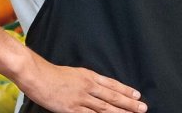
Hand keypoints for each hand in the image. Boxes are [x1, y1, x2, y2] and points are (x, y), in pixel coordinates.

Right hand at [20, 58, 147, 112]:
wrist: (38, 75)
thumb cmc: (53, 74)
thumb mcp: (75, 73)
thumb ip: (87, 80)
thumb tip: (99, 86)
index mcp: (90, 76)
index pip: (113, 85)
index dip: (126, 90)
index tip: (138, 95)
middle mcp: (88, 87)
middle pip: (113, 97)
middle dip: (130, 103)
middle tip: (143, 107)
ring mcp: (81, 98)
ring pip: (105, 108)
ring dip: (120, 112)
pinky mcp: (72, 109)